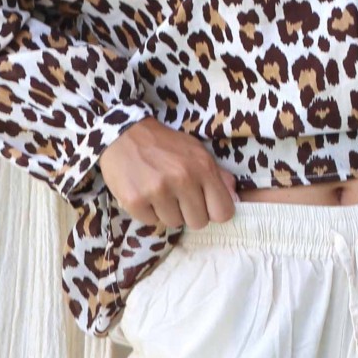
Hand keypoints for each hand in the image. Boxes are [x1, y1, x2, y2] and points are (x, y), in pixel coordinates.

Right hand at [99, 116, 238, 228]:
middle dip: (189, 212)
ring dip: (168, 211)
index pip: (223, 212)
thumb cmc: (164, 145)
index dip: (214, 211)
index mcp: (202, 167)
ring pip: (174, 223)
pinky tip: (144, 193)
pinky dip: (148, 211)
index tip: (203, 204)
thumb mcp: (196, 152)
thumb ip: (218, 175)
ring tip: (159, 191)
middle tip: (177, 195)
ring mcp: (157, 191)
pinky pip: (151, 222)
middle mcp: (182, 179)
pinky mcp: (135, 201)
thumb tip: (235, 199)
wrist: (123, 133)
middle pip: (198, 222)